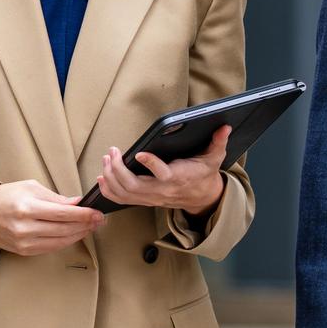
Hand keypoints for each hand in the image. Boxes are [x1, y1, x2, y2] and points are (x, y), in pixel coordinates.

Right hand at [0, 178, 104, 256]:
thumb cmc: (5, 197)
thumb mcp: (30, 188)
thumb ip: (55, 198)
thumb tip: (77, 204)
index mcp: (27, 207)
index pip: (63, 213)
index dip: (84, 214)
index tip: (97, 212)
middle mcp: (25, 227)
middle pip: (64, 228)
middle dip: (85, 224)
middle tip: (98, 220)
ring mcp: (24, 242)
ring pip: (60, 241)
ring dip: (78, 234)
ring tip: (90, 227)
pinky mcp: (23, 251)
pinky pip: (51, 248)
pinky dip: (65, 241)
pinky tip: (74, 235)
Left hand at [97, 126, 230, 214]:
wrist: (201, 197)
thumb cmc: (203, 174)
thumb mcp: (214, 158)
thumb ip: (218, 142)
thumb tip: (225, 126)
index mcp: (178, 178)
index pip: (163, 174)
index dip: (151, 165)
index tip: (139, 154)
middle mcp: (162, 190)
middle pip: (134, 186)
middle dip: (118, 170)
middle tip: (111, 152)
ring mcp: (151, 198)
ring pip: (125, 193)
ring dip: (111, 177)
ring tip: (106, 159)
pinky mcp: (145, 200)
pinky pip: (122, 199)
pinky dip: (109, 190)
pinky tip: (101, 177)